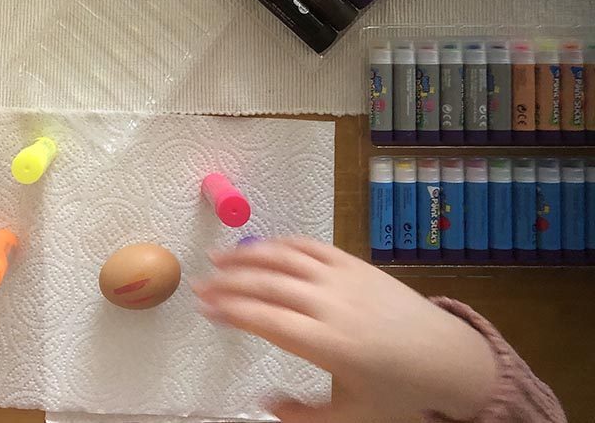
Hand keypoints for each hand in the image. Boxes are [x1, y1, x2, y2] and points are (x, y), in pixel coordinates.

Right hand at [193, 237, 496, 422]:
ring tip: (218, 256)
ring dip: (247, 254)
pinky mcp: (355, 264)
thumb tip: (262, 403)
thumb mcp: (350, 417)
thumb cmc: (399, 392)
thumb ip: (302, 415)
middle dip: (227, 282)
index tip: (205, 309)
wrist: (448, 358)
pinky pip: (310, 246)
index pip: (265, 320)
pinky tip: (261, 245)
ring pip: (285, 258)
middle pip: (267, 285)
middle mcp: (332, 305)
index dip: (230, 312)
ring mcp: (344, 279)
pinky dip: (281, 243)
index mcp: (328, 344)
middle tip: (200, 284)